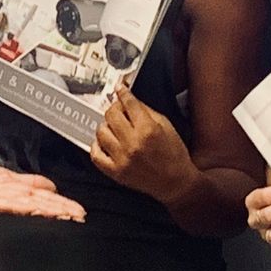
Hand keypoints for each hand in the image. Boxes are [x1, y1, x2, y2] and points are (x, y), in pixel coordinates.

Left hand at [0, 165, 85, 221]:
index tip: (79, 211)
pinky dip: (20, 206)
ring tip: (65, 215)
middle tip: (79, 217)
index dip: (62, 204)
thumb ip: (28, 182)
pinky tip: (33, 209)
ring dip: (47, 210)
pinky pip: (5, 203)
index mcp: (14, 190)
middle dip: (61, 209)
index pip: (44, 196)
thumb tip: (51, 187)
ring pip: (27, 204)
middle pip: (40, 202)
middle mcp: (8, 196)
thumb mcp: (4, 178)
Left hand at [90, 88, 197, 203]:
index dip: (122, 92)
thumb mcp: (166, 126)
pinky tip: (105, 142)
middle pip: (111, 114)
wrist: (176, 182)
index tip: (120, 88)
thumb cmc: (174, 155)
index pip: (128, 103)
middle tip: (119, 110)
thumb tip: (130, 99)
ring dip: (106, 125)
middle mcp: (133, 143)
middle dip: (115, 108)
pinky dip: (97, 145)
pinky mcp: (116, 172)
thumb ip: (146, 110)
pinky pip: (95, 154)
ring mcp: (122, 158)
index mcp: (148, 130)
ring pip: (101, 131)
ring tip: (113, 127)